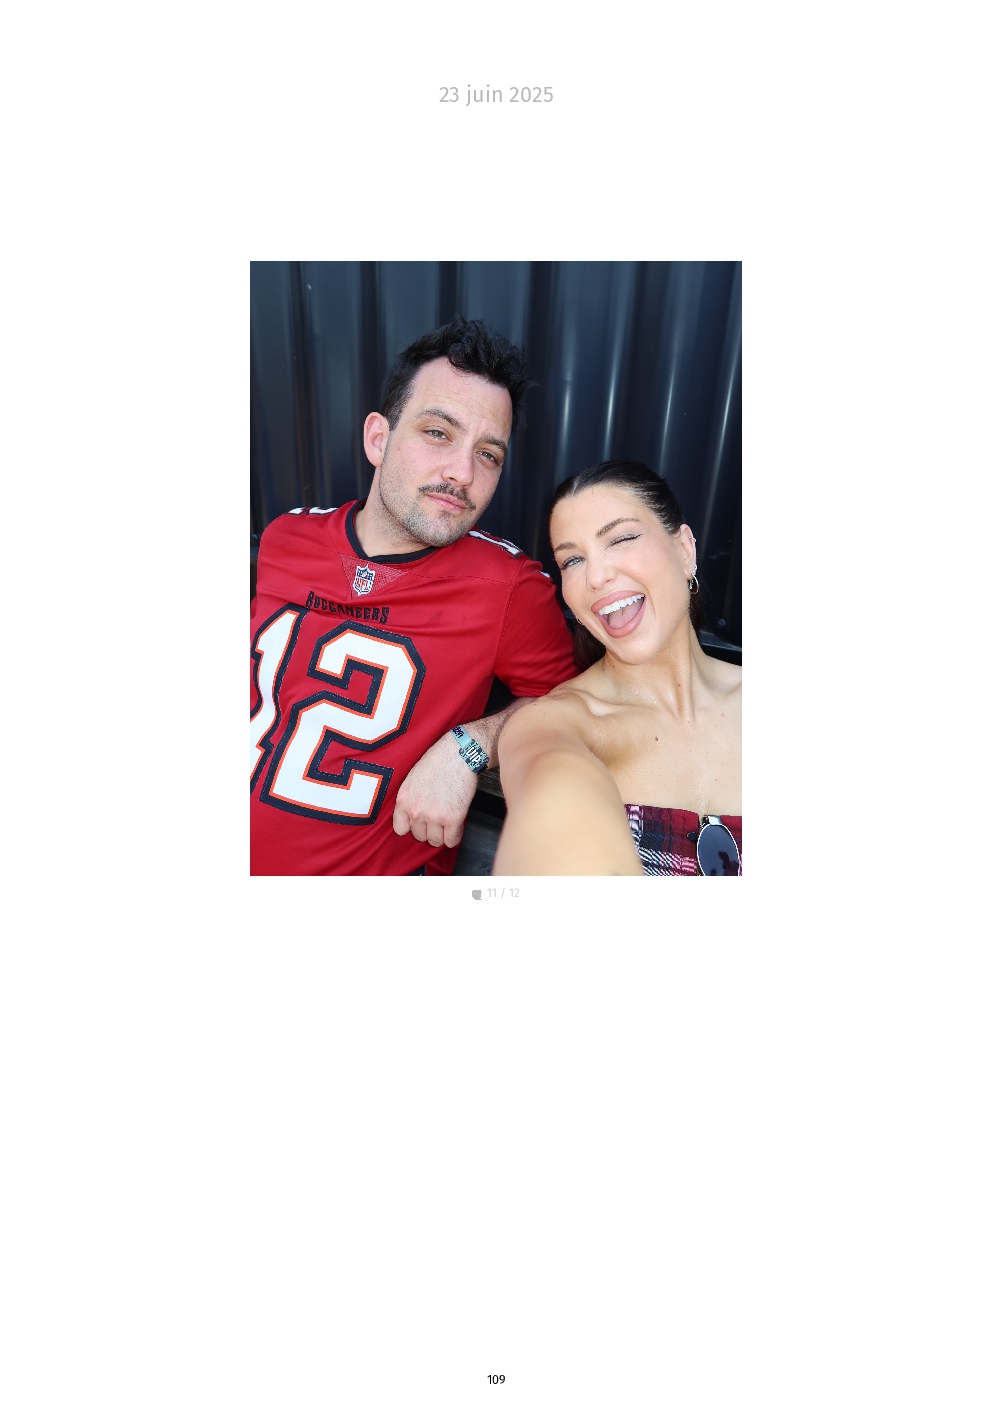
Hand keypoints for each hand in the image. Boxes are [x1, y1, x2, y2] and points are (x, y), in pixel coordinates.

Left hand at [392, 731, 478, 847]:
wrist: (459, 753)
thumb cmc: (438, 761)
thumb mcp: (412, 779)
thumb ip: (410, 799)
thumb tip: (413, 815)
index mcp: (403, 800)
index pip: (400, 830)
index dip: (412, 827)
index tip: (419, 823)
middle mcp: (416, 810)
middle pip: (419, 836)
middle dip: (429, 829)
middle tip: (437, 819)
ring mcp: (434, 816)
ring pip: (435, 841)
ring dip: (442, 834)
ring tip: (447, 823)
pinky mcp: (453, 818)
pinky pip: (451, 841)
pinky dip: (454, 837)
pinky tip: (456, 826)